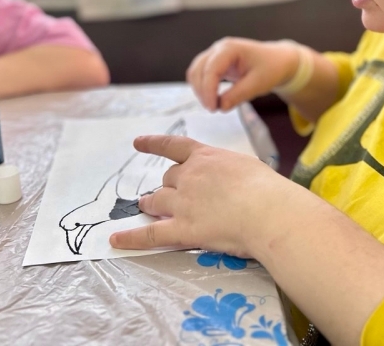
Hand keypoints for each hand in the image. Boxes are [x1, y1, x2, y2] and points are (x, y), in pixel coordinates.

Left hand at [109, 134, 300, 256]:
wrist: (268, 211)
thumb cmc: (267, 189)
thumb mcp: (247, 167)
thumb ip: (229, 171)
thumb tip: (230, 180)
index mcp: (206, 157)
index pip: (174, 146)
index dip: (154, 143)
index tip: (138, 142)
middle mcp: (189, 176)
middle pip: (168, 178)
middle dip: (167, 185)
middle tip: (168, 192)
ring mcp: (182, 203)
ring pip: (157, 200)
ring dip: (150, 203)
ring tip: (145, 206)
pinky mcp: (182, 230)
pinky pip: (150, 234)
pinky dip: (131, 237)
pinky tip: (116, 240)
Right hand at [186, 38, 299, 110]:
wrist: (278, 61)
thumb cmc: (271, 69)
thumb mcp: (258, 84)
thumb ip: (239, 95)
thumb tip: (220, 107)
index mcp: (230, 48)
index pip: (211, 69)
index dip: (208, 90)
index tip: (212, 108)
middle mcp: (219, 48)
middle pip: (199, 69)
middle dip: (202, 91)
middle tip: (214, 109)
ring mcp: (215, 54)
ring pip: (195, 72)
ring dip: (200, 90)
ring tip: (214, 105)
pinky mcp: (214, 62)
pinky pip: (200, 74)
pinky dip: (202, 87)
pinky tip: (212, 99)